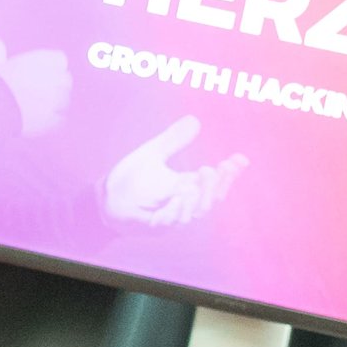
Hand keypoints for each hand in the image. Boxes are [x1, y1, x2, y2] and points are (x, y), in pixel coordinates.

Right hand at [0, 39, 68, 134]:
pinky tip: (42, 119)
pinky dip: (54, 119)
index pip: (60, 60)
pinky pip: (61, 118)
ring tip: (42, 106)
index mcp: (42, 61)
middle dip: (57, 84)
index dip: (53, 66)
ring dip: (57, 102)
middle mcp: (53, 78)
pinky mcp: (53, 118)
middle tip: (42, 90)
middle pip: (66, 79)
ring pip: (65, 99)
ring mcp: (55, 100)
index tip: (44, 72)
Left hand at [104, 116, 247, 224]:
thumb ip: (174, 140)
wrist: (106, 199)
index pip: (214, 182)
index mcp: (187, 187)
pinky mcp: (153, 226)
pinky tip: (178, 196)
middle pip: (210, 200)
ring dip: (197, 199)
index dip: (229, 173)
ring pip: (192, 213)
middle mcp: (182, 204)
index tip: (240, 159)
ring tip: (198, 181)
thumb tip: (194, 120)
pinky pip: (168, 222)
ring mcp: (170, 217)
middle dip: (217, 186)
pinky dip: (175, 210)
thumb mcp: (153, 153)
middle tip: (217, 169)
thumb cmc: (132, 179)